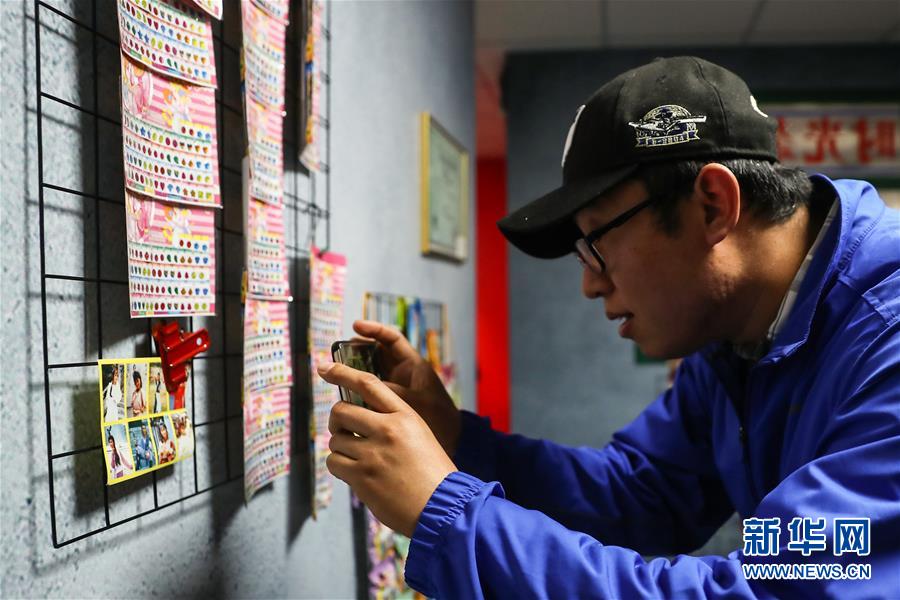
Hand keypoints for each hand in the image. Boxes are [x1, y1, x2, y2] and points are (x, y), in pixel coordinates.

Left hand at [319, 361, 456, 537]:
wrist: (442, 506)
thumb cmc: (433, 472)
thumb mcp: (420, 434)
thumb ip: (393, 422)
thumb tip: (358, 417)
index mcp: (405, 415)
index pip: (368, 383)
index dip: (343, 372)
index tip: (324, 366)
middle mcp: (387, 429)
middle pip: (341, 410)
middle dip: (337, 420)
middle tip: (344, 430)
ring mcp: (373, 453)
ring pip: (335, 439)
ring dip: (341, 448)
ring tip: (360, 459)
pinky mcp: (362, 476)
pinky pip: (334, 462)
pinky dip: (339, 466)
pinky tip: (355, 473)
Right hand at [351, 320, 461, 455]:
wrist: (452, 440)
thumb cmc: (440, 417)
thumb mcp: (415, 402)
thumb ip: (389, 393)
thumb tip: (361, 389)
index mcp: (413, 365)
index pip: (392, 339)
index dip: (374, 330)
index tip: (356, 326)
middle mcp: (402, 374)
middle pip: (375, 355)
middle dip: (356, 352)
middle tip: (338, 354)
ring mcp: (395, 389)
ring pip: (369, 374)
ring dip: (354, 374)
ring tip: (337, 375)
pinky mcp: (388, 404)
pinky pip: (369, 393)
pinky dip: (357, 394)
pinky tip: (345, 398)